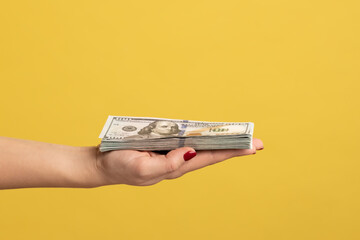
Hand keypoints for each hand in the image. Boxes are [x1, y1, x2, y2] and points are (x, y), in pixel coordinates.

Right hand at [95, 138, 263, 185]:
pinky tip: (209, 133)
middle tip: (254, 140)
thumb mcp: (143, 170)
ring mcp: (171, 153)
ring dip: (219, 140)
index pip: (209, 158)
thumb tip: (191, 152)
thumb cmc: (120, 167)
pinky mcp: (162, 145)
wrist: (103, 165)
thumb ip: (168, 164)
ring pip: (200, 145)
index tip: (252, 147)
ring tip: (237, 136)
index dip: (231, 151)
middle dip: (232, 146)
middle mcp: (178, 161)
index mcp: (176, 168)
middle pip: (210, 152)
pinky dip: (201, 135)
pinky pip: (187, 139)